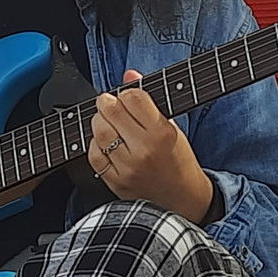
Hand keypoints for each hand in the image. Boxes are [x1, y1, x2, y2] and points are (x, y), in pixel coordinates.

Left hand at [86, 69, 213, 223]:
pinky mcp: (116, 182)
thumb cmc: (179, 163)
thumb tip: (129, 74)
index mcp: (163, 133)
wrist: (183, 201)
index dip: (127, 93)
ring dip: (99, 121)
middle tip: (110, 104)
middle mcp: (144, 150)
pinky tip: (105, 143)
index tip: (127, 97)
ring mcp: (128, 167)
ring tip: (108, 123)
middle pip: (111, 111)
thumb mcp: (172, 128)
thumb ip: (148, 102)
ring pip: (99, 131)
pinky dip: (95, 144)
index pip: (133, 98)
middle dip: (107, 102)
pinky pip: (94, 154)